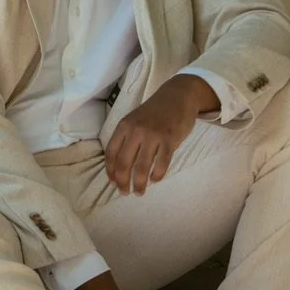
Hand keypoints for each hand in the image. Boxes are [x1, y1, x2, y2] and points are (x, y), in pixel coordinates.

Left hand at [105, 74, 218, 193]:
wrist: (178, 96)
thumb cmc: (155, 111)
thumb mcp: (135, 119)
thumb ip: (127, 138)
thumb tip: (119, 165)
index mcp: (124, 125)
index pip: (111, 153)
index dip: (111, 171)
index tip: (113, 183)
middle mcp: (136, 130)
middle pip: (124, 163)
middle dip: (122, 182)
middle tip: (125, 193)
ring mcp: (153, 135)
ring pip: (141, 167)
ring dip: (139, 184)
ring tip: (139, 192)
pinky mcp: (169, 140)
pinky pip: (161, 165)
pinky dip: (156, 176)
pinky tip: (155, 180)